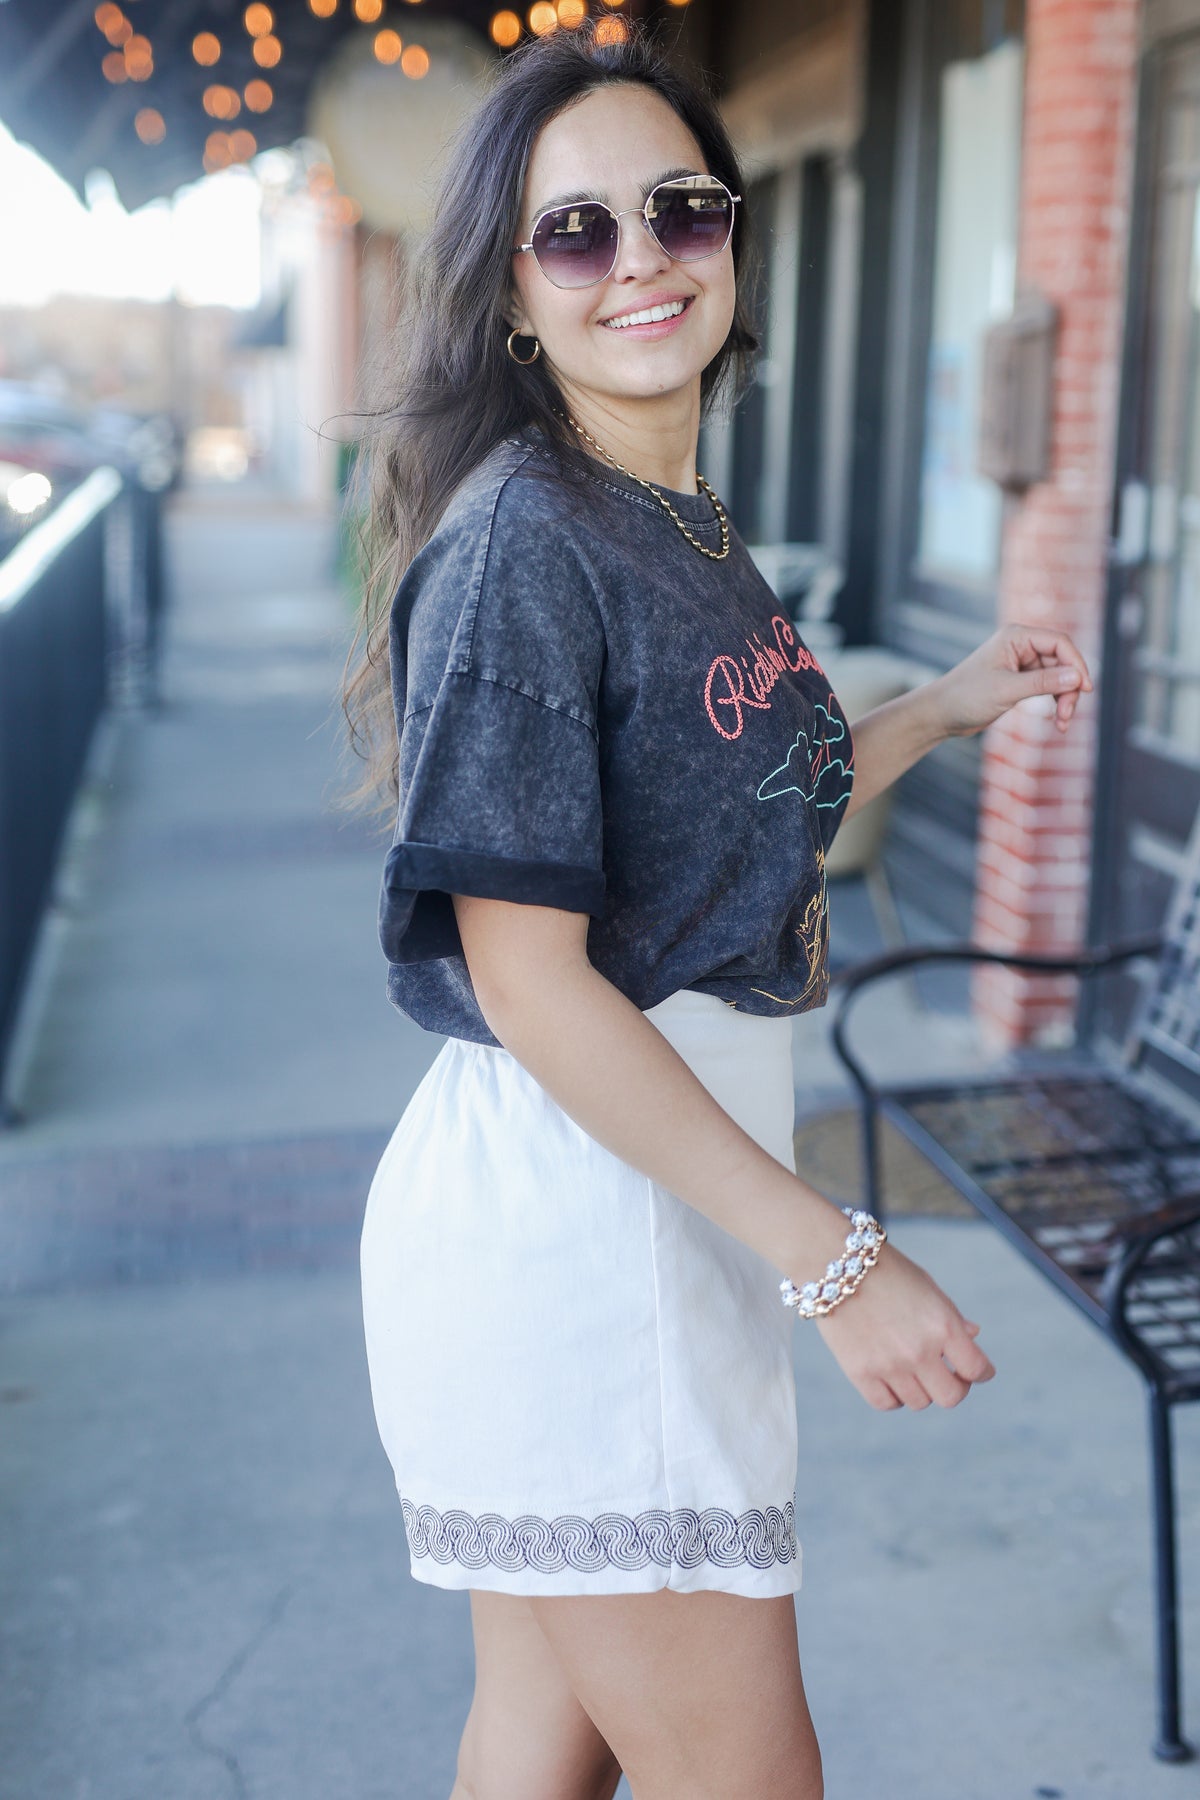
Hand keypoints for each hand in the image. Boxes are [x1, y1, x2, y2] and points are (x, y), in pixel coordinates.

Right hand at [815, 1241, 995, 1409]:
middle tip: (946, 1374)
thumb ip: (951, 1316)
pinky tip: (891, 1377)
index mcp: (942, 1325)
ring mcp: (888, 1364)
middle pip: (950, 1397)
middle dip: (954, 1387)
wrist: (834, 1261)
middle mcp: (919, 1350)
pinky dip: (893, 1396)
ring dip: (921, 1389)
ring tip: (912, 1369)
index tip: (975, 1369)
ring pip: (918, 1402)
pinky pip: (886, 1403)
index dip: (981, 1372)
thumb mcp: (927, 1287)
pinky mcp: (859, 1372)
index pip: (977, 1369)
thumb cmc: (886, 1270)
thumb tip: (974, 1335)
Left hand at [931, 623, 1092, 738]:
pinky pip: (1048, 687)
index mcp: (1017, 636)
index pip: (1060, 643)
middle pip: (1062, 661)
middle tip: (1068, 715)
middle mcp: (1021, 645)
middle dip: (1070, 688)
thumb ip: (1042, 683)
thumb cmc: (966, 697)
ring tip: (1063, 723)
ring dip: (1065, 698)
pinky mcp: (1020, 680)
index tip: (1085, 689)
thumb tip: (1077, 677)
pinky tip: (1058, 722)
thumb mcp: (1006, 690)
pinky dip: (1056, 702)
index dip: (1077, 664)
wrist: (941, 714)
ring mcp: (1022, 663)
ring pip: (1058, 676)